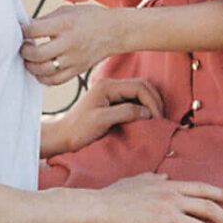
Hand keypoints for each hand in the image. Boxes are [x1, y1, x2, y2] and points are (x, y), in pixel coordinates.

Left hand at [22, 5, 134, 86]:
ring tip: (30, 58)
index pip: (33, 30)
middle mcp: (69, 43)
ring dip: (31, 65)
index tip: (20, 31)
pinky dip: (42, 78)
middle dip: (24, 51)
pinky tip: (41, 70)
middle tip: (24, 46)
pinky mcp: (77, 70)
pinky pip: (54, 80)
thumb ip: (45, 19)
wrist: (115, 31)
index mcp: (65, 24)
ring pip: (42, 71)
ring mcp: (73, 59)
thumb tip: (25, 28)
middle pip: (36, 54)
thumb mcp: (66, 11)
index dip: (22, 31)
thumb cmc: (90, 18)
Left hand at [42, 77, 163, 156]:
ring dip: (150, 103)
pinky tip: (146, 118)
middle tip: (160, 119)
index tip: (157, 119)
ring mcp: (110, 92)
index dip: (152, 102)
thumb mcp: (102, 120)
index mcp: (107, 86)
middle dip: (154, 100)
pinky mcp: (111, 101)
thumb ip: (125, 112)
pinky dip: (143, 107)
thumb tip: (147, 112)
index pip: (139, 87)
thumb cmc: (78, 130)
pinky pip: (133, 100)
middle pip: (142, 86)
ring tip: (155, 119)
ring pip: (139, 92)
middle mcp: (110, 85)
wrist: (62, 137)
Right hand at [91, 174, 222, 222]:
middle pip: (208, 208)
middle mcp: (171, 197)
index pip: (202, 188)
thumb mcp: (136, 180)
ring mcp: (166, 213)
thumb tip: (165, 174)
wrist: (97, 208)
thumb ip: (153, 177)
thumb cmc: (112, 195)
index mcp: (168, 185)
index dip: (221, 194)